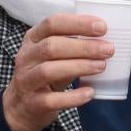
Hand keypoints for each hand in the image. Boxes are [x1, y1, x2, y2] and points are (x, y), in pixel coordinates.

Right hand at [2, 14, 112, 130]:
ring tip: (102, 66)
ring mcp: (26, 80)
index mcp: (33, 39)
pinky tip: (90, 92)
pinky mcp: (32, 103)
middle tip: (108, 49)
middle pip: (52, 46)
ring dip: (79, 66)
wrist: (22, 106)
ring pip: (49, 70)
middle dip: (83, 47)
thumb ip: (73, 47)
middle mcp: (26, 57)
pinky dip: (73, 96)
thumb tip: (105, 42)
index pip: (52, 23)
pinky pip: (52, 99)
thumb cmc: (44, 74)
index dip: (78, 23)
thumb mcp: (54, 56)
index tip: (102, 27)